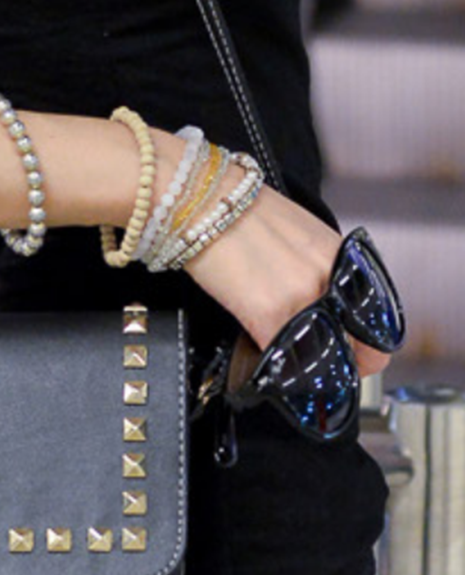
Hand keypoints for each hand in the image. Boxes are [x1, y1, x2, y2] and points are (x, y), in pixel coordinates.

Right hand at [183, 175, 390, 377]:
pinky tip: (261, 362)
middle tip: (316, 372)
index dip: (363, 348)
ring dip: (300, 367)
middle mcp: (329, 277)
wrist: (204, 202)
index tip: (351, 359)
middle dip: (334, 364)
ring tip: (282, 364)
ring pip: (315, 355)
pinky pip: (280, 355)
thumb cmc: (239, 211)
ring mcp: (302, 297)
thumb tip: (312, 302)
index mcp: (341, 256)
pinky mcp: (268, 313)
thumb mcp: (298, 234)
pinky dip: (272, 365)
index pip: (370, 318)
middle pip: (347, 343)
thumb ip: (315, 269)